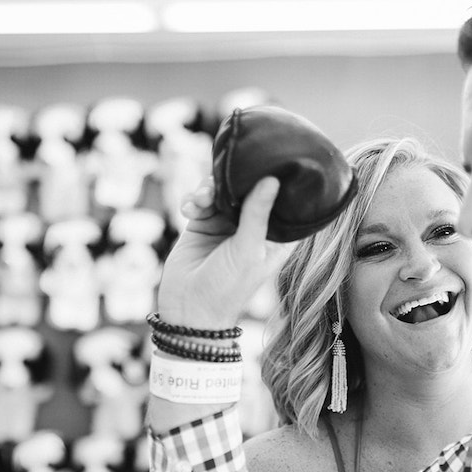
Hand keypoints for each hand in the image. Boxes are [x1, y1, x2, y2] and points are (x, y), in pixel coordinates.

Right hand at [156, 175, 293, 328]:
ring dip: (208, 190)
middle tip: (219, 183)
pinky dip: (194, 200)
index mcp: (275, 237)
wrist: (188, 311)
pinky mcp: (202, 225)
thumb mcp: (246, 250)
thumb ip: (257, 214)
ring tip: (200, 201)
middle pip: (249, 190)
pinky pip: (200, 200)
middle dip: (234, 182)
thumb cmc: (227, 288)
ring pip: (221, 191)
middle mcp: (253, 227)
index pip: (284, 202)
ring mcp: (226, 225)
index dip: (278, 182)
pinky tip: (188, 210)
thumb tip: (272, 179)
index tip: (271, 161)